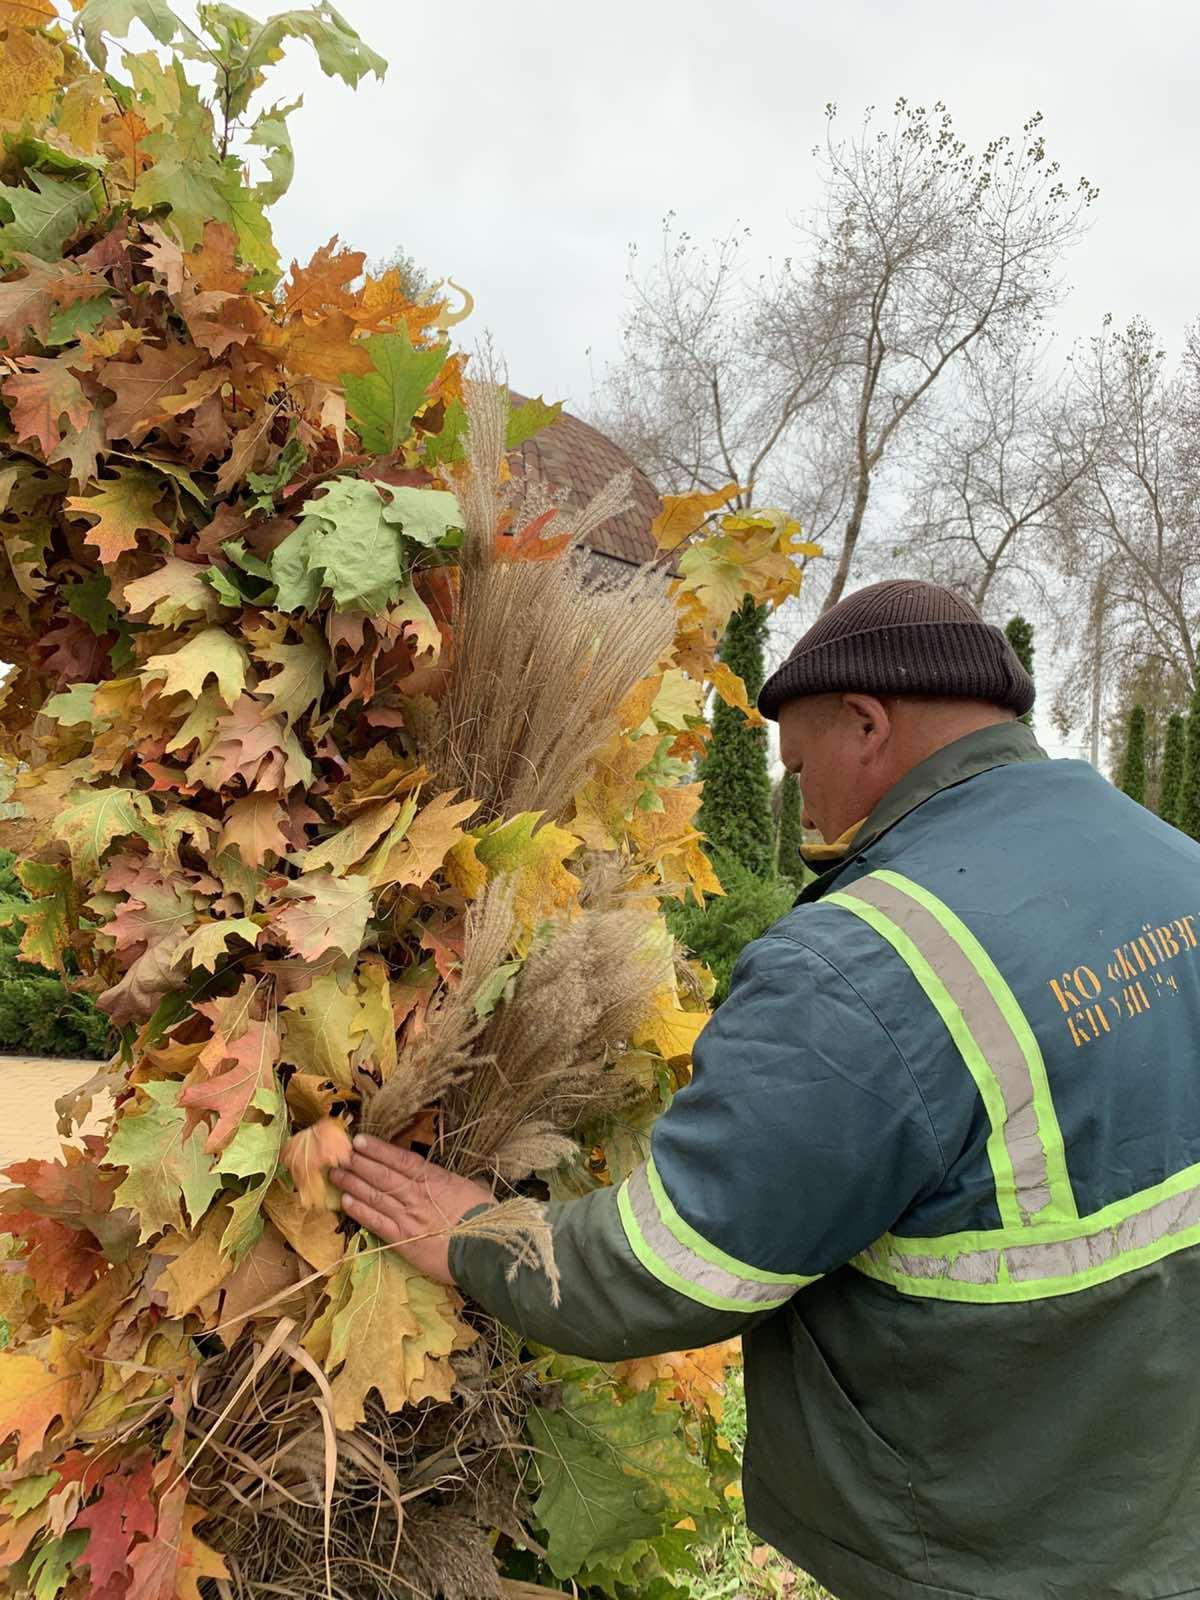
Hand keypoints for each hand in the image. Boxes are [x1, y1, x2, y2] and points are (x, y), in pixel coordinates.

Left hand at [330, 1134, 493, 1283]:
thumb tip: (455, 1180)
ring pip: (374, 1196)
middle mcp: (417, 1195)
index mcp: (435, 1179)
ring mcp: (407, 1218)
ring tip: (336, 1174)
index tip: (360, 1140)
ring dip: (353, 1184)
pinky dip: (360, 1211)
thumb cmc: (485, 1218)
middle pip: (382, 1175)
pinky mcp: (403, 1240)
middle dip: (359, 1163)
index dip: (379, 1149)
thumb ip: (457, 1183)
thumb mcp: (475, 1190)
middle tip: (340, 1154)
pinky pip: (376, 1222)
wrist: (484, 1250)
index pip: (401, 1159)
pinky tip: (346, 1202)